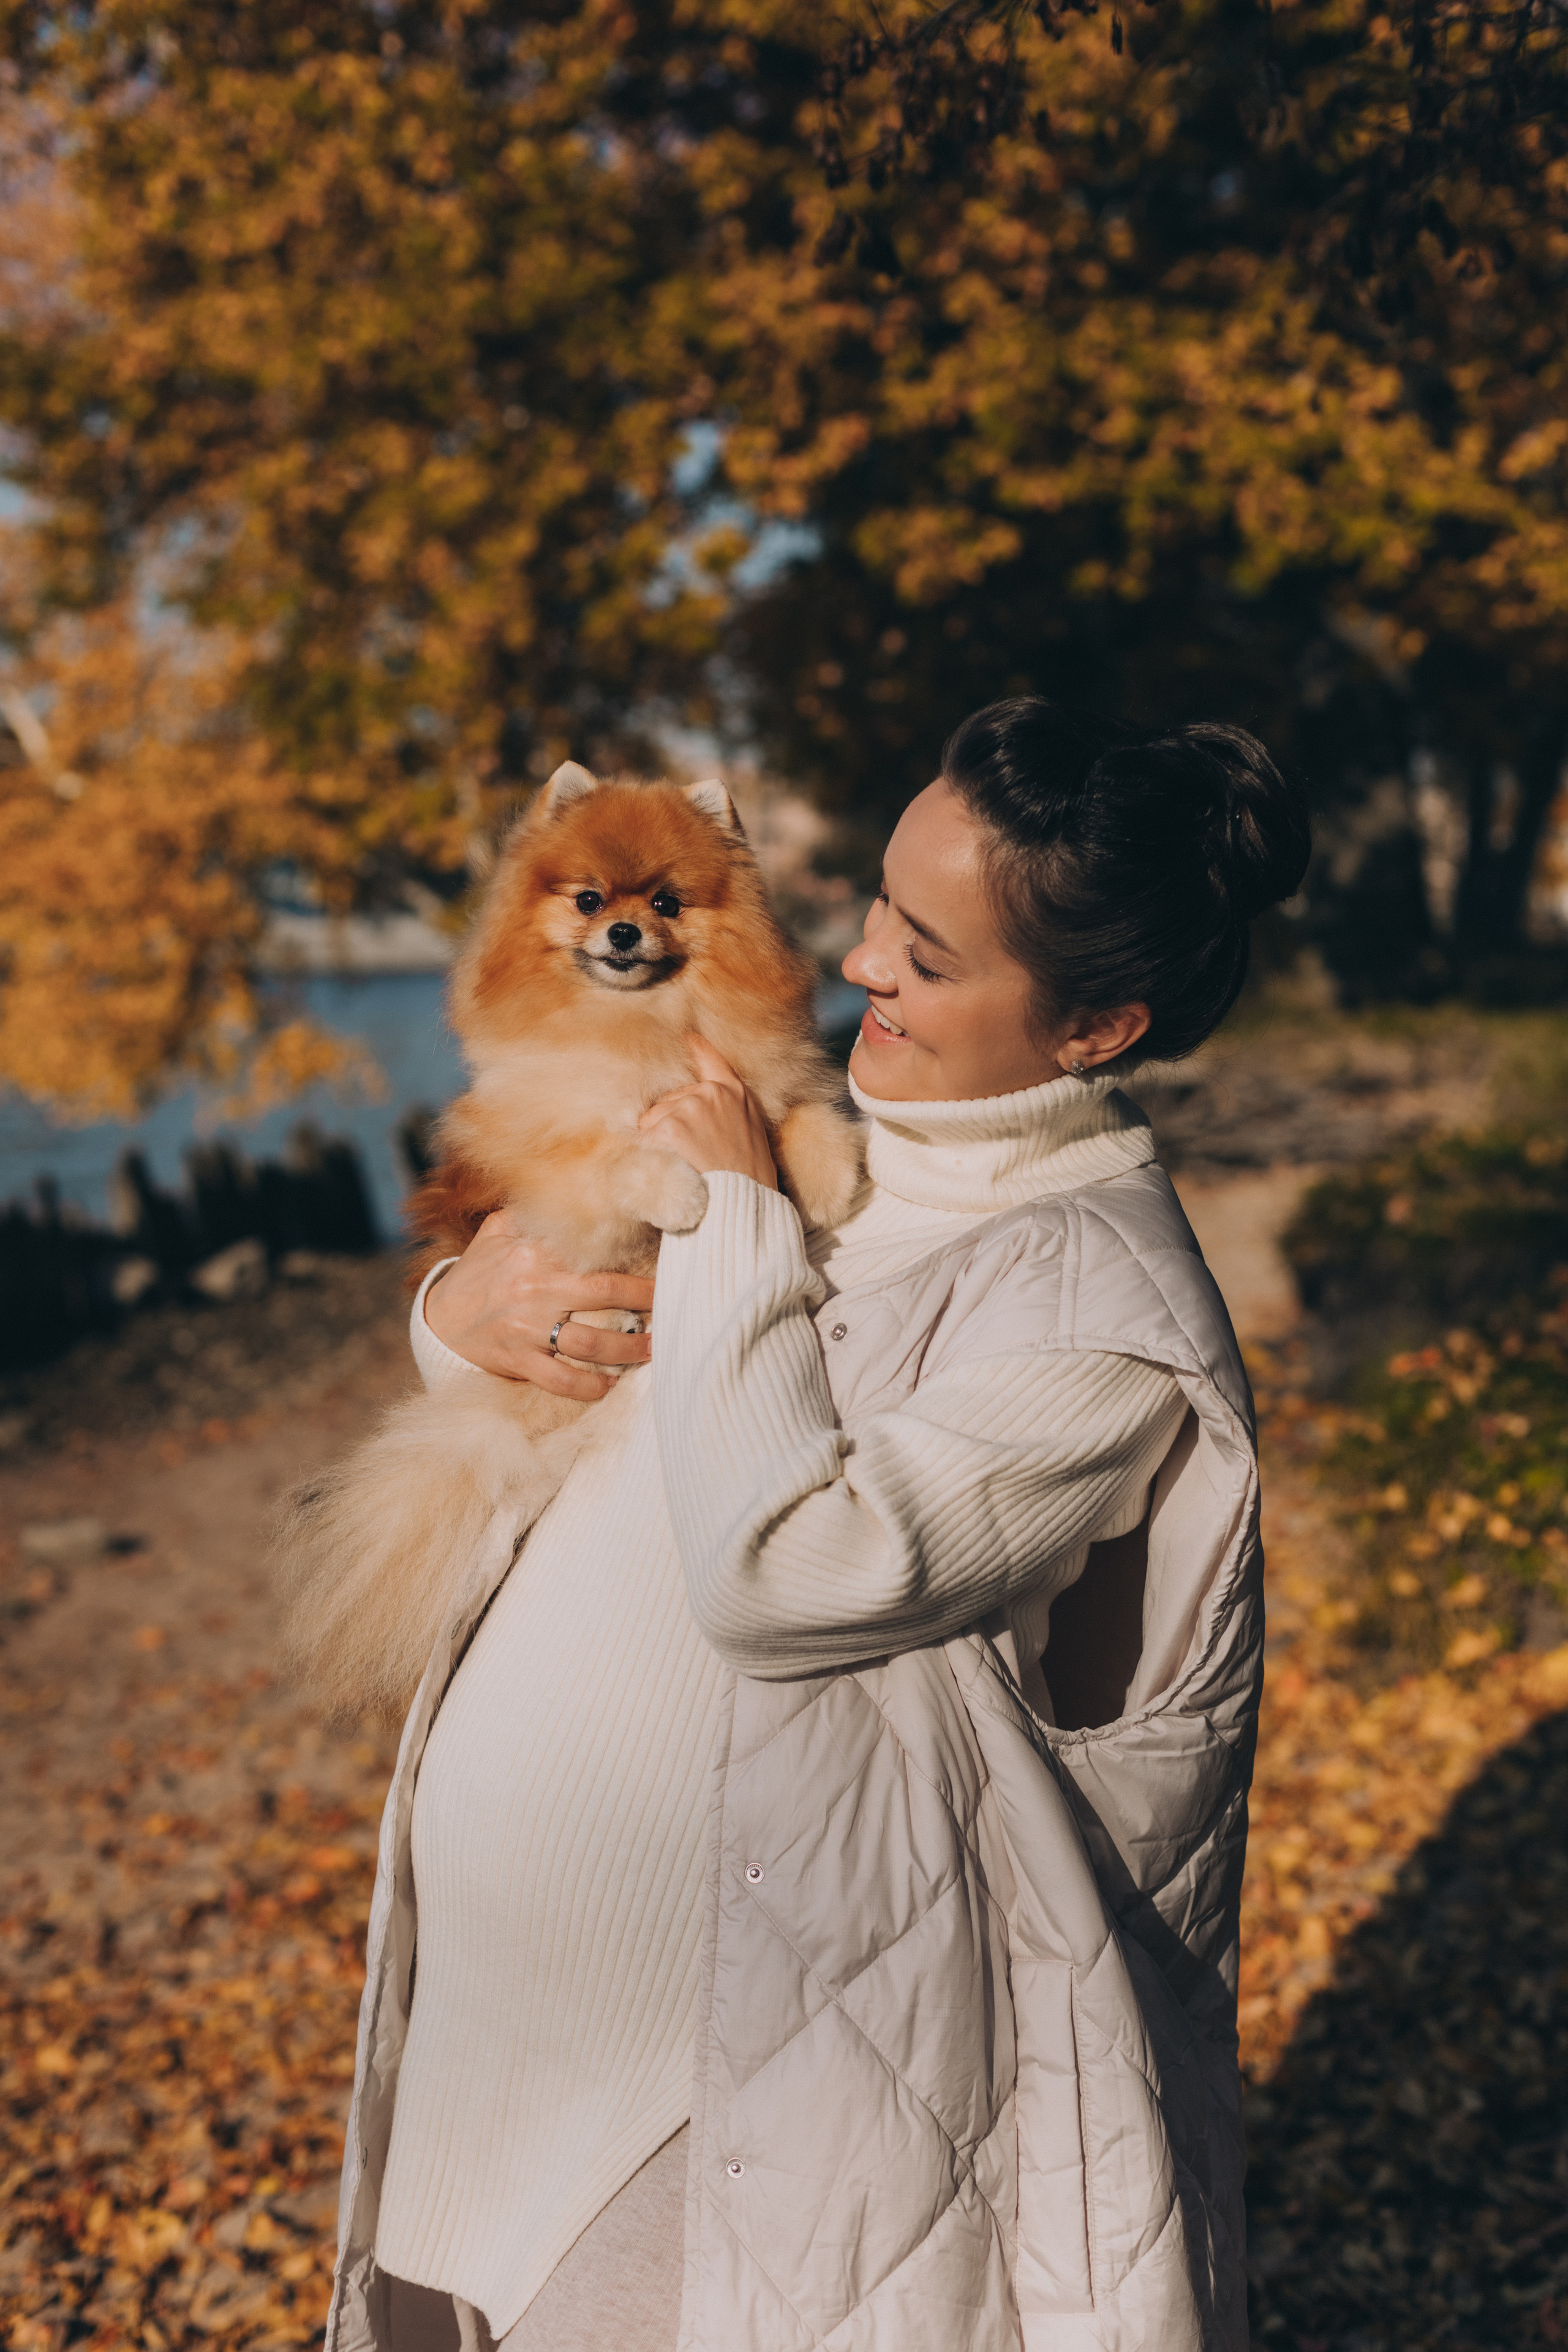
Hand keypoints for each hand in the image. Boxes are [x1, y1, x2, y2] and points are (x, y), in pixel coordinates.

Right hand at [423, 1216, 653, 1401]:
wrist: (439, 1318)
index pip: (596, 1253)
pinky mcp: (518, 1361)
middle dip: (645, 1303)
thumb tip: (571, 1186)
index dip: (634, 1259)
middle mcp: (536, 1289)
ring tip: (653, 1350)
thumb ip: (534, 1213)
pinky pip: (561, 1380)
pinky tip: (609, 1386)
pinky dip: (589, 1387)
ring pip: (590, 1344)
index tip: (666, 1263)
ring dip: (628, 1351)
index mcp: (535, 1253)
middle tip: (673, 1311)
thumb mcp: (498, 1232)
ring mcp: (527, 1329)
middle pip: (606, 1294)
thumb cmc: (478, 1272)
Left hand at [638, 1035, 776, 1188]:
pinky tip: (668, 1168)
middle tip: (688, 1154)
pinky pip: (644, 1138)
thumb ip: (728, 1111)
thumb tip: (698, 1102)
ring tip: (681, 1164)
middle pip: (669, 1099)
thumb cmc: (748, 1178)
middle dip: (668, 1121)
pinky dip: (647, 1154)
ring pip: (653, 1118)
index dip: (693, 1046)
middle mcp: (711, 1093)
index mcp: (734, 1092)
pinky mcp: (670, 1126)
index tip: (683, 1036)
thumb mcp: (750, 1134)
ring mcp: (689, 1107)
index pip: (708, 1057)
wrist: (742, 1206)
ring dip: (656, 1140)